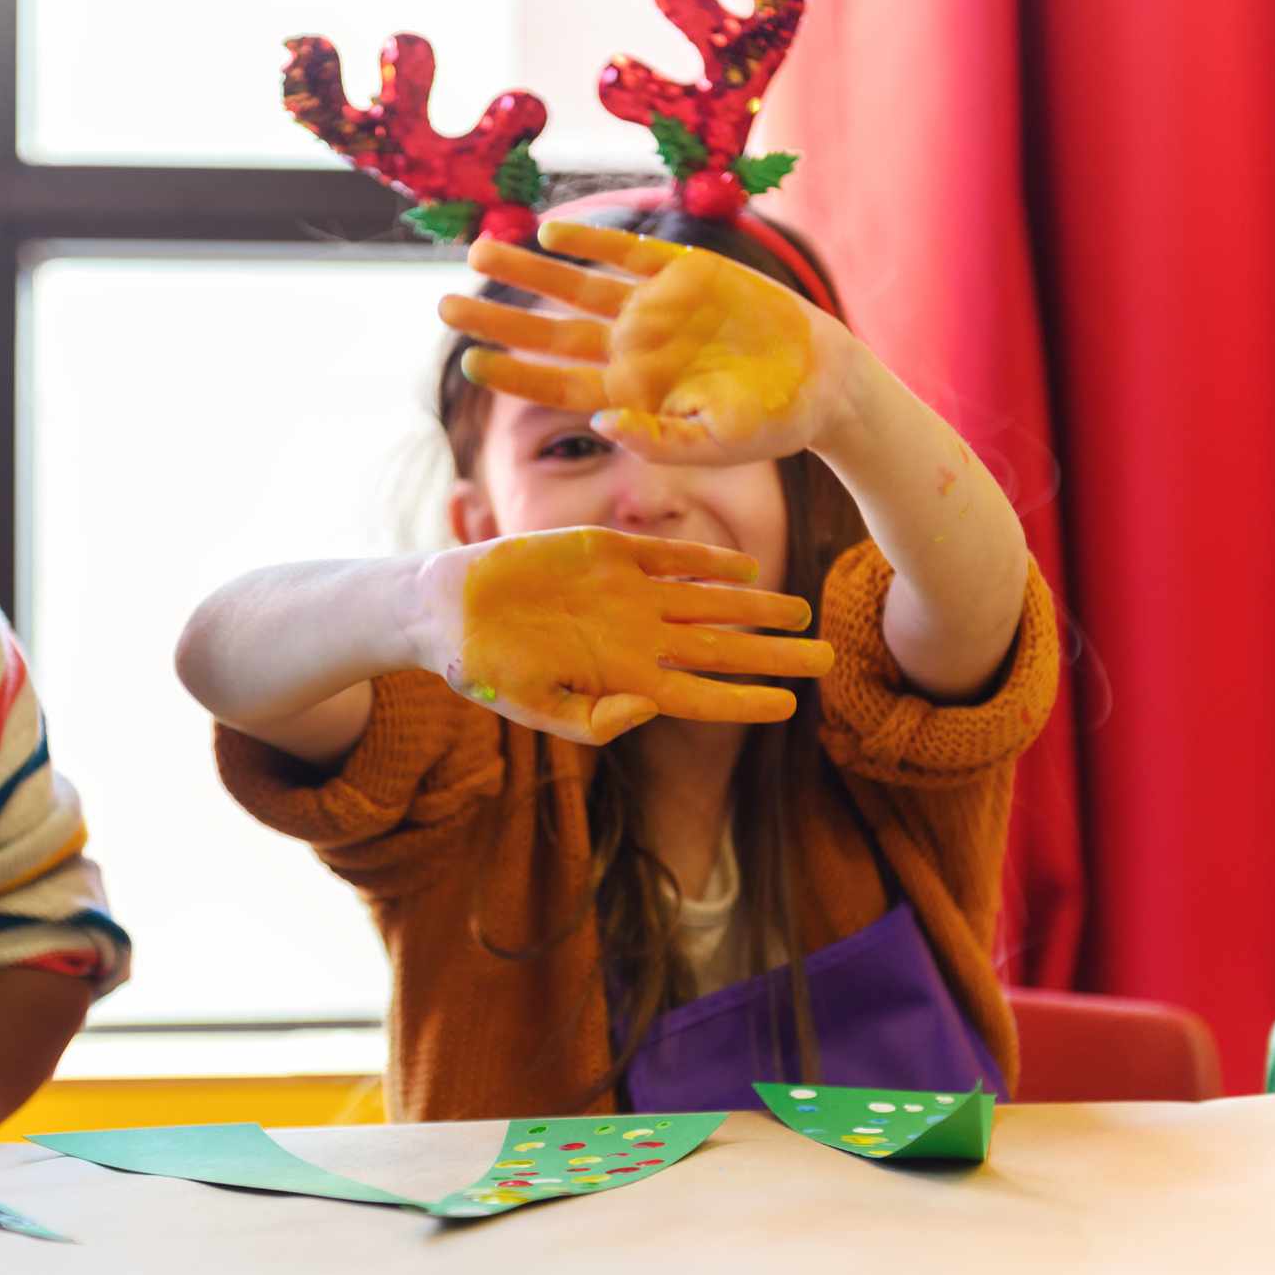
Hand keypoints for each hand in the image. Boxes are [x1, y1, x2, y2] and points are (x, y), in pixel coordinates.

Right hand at [407, 527, 833, 743]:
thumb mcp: (535, 709)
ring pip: (709, 602)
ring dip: (756, 608)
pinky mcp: (609, 552)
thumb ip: (594, 721)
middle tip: (827, 660)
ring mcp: (628, 594)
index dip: (746, 702)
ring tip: (802, 613)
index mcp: (625, 682)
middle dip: (775, 655)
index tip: (790, 707)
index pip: (701, 697)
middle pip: (722, 649)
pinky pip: (671, 557)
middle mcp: (638, 638)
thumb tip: (649, 714)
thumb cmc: (487, 671)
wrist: (448, 609)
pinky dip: (709, 562)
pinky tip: (745, 569)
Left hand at [438, 223, 860, 464]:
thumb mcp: (714, 444)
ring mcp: (653, 309)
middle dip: (497, 317)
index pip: (554, 385)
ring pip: (574, 286)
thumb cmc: (769, 424)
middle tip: (443, 304)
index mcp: (629, 395)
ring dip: (526, 271)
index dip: (512, 373)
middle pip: (547, 332)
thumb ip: (657, 441)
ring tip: (478, 252)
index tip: (471, 361)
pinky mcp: (685, 273)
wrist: (824, 381)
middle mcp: (630, 350)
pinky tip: (549, 233)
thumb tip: (599, 423)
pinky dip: (590, 242)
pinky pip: (626, 252)